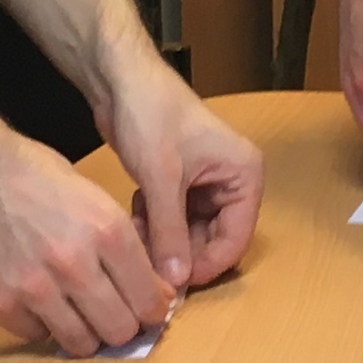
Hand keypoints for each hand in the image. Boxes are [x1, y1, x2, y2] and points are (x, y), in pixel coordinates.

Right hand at [0, 128, 175, 356]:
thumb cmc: (41, 180)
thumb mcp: (99, 201)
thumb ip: (128, 249)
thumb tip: (157, 294)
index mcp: (108, 231)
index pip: (149, 300)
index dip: (154, 310)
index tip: (148, 310)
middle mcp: (74, 263)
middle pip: (119, 330)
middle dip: (124, 327)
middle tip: (115, 315)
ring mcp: (34, 286)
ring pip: (81, 344)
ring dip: (86, 333)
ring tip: (79, 312)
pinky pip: (37, 337)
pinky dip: (43, 325)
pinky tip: (41, 301)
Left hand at [101, 64, 263, 289]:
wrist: (117, 79)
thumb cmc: (150, 117)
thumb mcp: (162, 179)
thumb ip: (171, 232)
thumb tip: (176, 282)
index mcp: (244, 175)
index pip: (237, 238)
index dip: (209, 264)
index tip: (177, 284)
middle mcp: (232, 182)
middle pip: (215, 239)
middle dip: (182, 253)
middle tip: (150, 264)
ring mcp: (206, 184)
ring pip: (191, 234)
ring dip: (165, 241)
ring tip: (138, 235)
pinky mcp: (180, 185)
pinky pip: (173, 221)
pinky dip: (155, 226)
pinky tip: (135, 217)